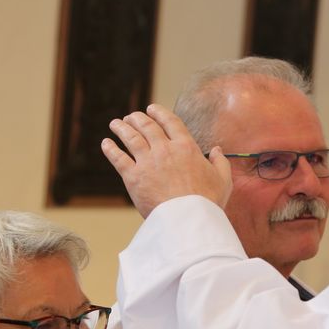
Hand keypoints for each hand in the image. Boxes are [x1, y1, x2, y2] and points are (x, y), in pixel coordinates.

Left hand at [102, 104, 232, 217]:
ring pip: (130, 138)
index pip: (170, 122)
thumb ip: (220, 163)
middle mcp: (165, 150)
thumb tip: (217, 150)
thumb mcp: (223, 180)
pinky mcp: (133, 177)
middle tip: (131, 116)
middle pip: (147, 126)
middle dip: (137, 118)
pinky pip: (118, 158)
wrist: (187, 219)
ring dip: (121, 128)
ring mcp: (147, 162)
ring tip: (116, 123)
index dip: (159, 113)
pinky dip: (110, 149)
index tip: (152, 109)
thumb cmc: (207, 202)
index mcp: (186, 147)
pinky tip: (106, 143)